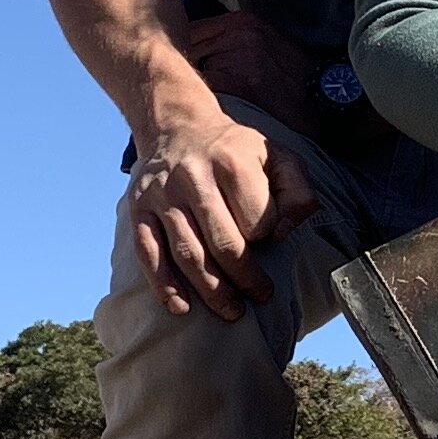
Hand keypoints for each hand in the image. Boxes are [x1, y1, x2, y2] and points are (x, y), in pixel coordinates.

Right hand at [128, 102, 312, 321]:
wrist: (178, 126)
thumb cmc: (235, 150)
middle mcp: (193, 178)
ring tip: (232, 311)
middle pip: (222, 243)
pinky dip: (164, 284)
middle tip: (260, 296)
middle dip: (245, 278)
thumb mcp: (277, 156)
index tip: (271, 242)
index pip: (255, 219)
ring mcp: (162, 196)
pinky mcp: (139, 209)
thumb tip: (284, 232)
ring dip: (211, 290)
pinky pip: (149, 253)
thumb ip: (297, 192)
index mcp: (231, 163)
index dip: (267, 237)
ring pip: (187, 254)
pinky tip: (181, 307)